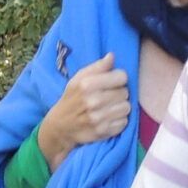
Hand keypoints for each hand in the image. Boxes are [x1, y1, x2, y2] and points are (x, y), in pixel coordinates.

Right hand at [38, 52, 129, 169]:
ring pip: (127, 107)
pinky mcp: (104, 131)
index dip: (118, 78)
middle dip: (119, 93)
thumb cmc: (72, 98)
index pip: (122, 76)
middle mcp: (93, 101)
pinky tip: (108, 117)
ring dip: (120, 106)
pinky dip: (119, 120)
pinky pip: (124, 122)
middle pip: (125, 92)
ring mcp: (99, 118)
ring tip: (110, 107)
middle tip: (109, 95)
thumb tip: (112, 56)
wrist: (61, 126)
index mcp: (87, 85)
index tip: (112, 81)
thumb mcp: (79, 78)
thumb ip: (97, 66)